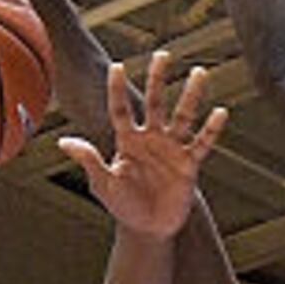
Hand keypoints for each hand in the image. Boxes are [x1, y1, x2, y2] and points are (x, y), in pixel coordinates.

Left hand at [58, 51, 227, 236]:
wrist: (147, 229)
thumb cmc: (122, 205)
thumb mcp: (103, 184)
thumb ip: (89, 160)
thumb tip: (63, 142)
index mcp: (127, 141)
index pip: (121, 109)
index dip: (117, 89)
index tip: (117, 66)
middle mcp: (151, 138)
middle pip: (155, 102)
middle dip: (158, 79)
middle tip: (163, 54)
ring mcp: (172, 148)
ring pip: (183, 115)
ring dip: (191, 95)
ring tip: (199, 72)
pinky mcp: (189, 164)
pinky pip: (202, 143)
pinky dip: (212, 129)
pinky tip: (221, 111)